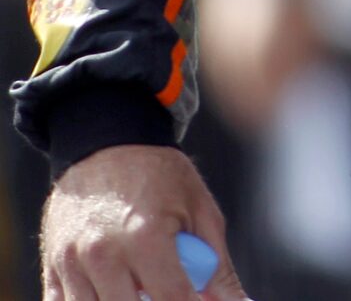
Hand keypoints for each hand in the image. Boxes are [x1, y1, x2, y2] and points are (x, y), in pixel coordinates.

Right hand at [42, 145, 241, 299]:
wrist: (107, 145)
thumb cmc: (160, 176)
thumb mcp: (200, 208)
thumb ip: (218, 262)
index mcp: (145, 237)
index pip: (173, 298)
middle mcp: (102, 255)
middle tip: (168, 290)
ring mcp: (70, 264)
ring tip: (144, 287)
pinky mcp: (51, 269)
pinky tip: (113, 292)